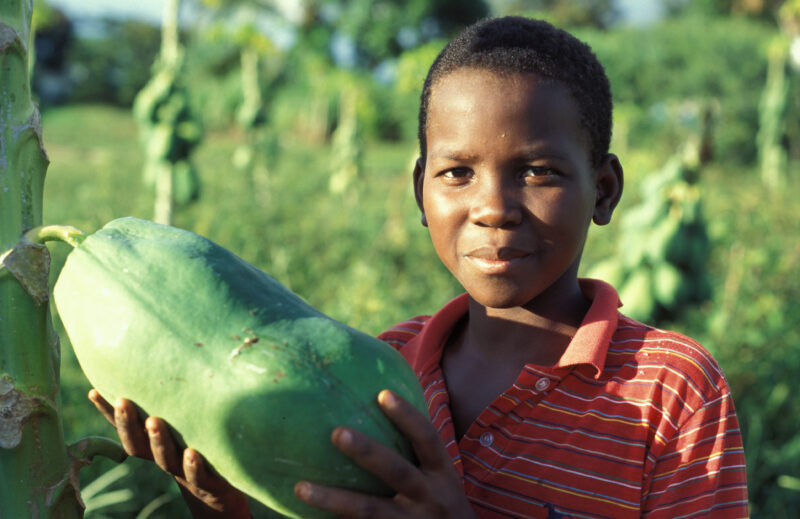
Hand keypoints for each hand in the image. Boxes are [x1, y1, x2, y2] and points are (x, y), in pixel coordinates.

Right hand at [88, 389, 250, 518]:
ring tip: (154, 421)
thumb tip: (179, 355)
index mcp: (156, 443)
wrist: (224, 494)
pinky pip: (198, 477)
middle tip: (122, 401)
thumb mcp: (190, 426)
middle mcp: (165, 457)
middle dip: (128, 423)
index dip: (109, 413)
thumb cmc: (205, 451)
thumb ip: (180, 403)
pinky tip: (191, 452)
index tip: (93, 391)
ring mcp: (184, 471)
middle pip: (139, 444)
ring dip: (158, 440)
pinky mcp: (208, 484)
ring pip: (165, 459)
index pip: (128, 428)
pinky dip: (193, 466)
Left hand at [293, 389, 477, 518]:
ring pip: (369, 511)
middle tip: (336, 432)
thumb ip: (419, 453)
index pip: (428, 439)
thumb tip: (383, 402)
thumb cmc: (441, 503)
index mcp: (442, 474)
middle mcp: (430, 498)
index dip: (408, 416)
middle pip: (397, 471)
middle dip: (367, 452)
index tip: (383, 394)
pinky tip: (305, 518)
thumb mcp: (442, 478)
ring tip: (301, 488)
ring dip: (333, 499)